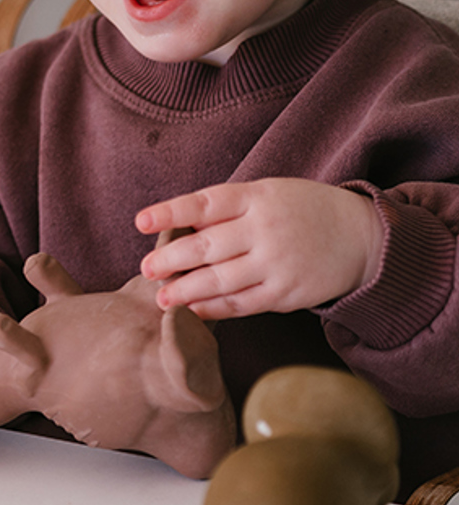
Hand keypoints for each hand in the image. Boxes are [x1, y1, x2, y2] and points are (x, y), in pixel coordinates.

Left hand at [137, 178, 384, 318]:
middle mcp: (265, 229)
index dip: (170, 213)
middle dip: (171, 260)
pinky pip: (242, 304)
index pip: (204, 204)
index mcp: (256, 198)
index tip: (140, 221)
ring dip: (186, 291)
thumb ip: (227, 210)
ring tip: (162, 298)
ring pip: (220, 280)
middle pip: (207, 247)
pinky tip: (194, 311)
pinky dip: (215, 309)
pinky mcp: (287, 293)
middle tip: (146, 269)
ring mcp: (276, 263)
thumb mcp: (267, 194)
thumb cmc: (301, 210)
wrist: (363, 237)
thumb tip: (181, 227)